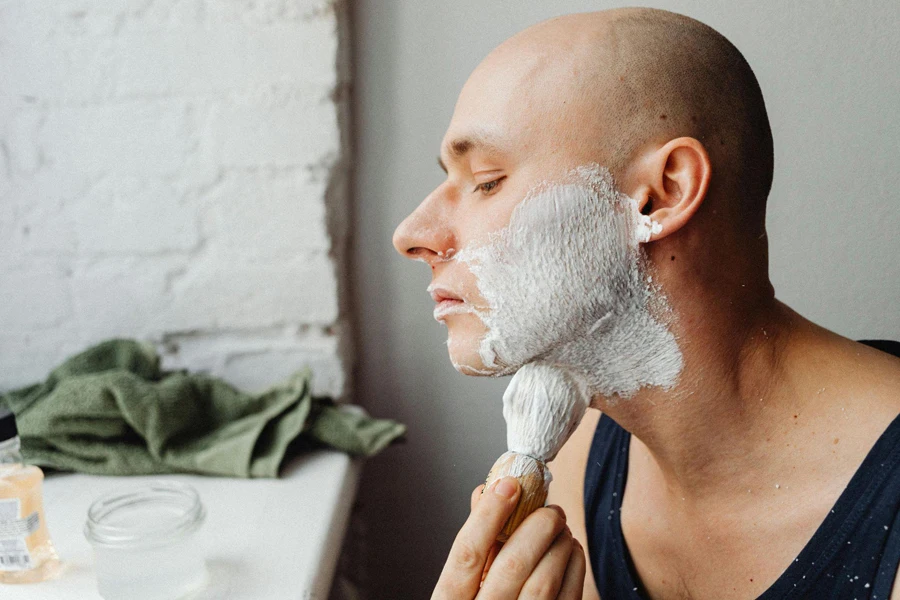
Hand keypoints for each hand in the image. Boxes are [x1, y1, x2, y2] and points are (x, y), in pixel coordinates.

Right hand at [432, 476, 585, 598]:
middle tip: (549, 509)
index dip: (489, 515)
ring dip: (559, 545)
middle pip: (513, 564)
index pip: (467, 554)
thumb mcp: (463, 588)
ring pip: (545, 581)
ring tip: (560, 528)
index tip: (509, 485)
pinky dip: (573, 567)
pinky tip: (570, 552)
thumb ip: (474, 545)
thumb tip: (486, 493)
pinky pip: (568, 597)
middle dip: (537, 527)